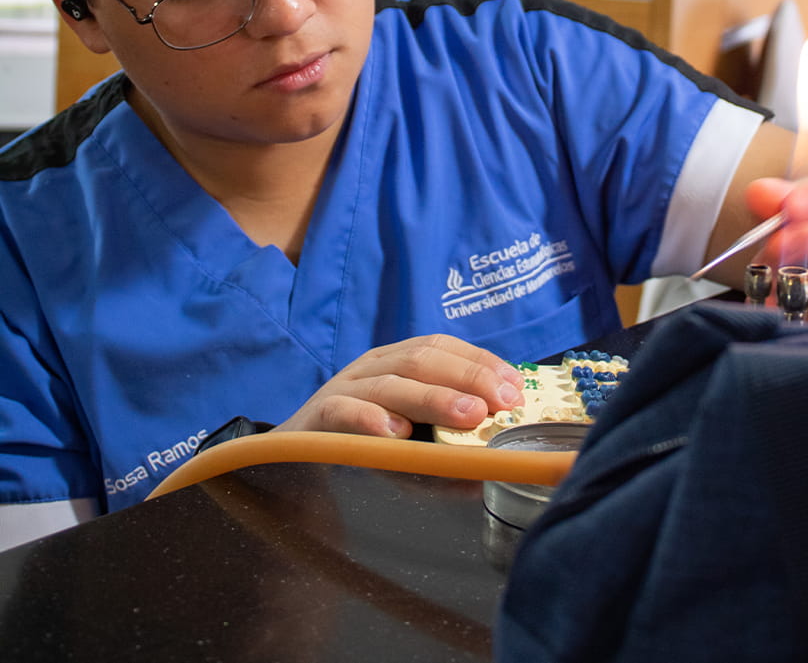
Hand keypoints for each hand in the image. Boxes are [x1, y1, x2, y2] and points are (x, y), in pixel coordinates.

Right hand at [273, 333, 526, 438]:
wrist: (284, 469)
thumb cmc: (358, 451)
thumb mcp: (405, 435)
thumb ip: (441, 433)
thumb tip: (496, 448)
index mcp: (393, 364)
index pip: (440, 346)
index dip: (479, 361)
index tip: (515, 385)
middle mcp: (369, 369)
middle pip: (421, 359)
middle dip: (467, 377)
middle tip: (501, 402)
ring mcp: (340, 391)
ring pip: (390, 383)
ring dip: (433, 398)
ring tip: (468, 415)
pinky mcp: (314, 421)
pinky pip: (342, 412)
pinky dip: (370, 420)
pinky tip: (396, 435)